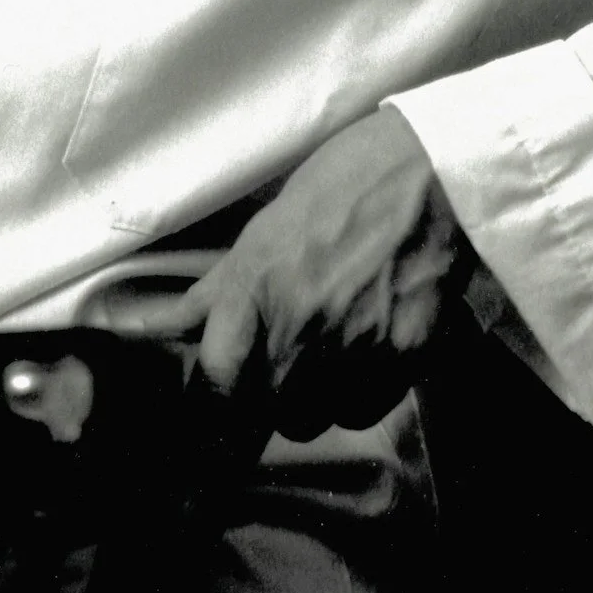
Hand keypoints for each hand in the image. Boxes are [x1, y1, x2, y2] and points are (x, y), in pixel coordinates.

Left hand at [99, 108, 472, 438]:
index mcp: (256, 286)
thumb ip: (218, 289)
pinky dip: (359, 394)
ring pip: (312, 418)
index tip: (221, 403)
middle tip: (289, 352)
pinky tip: (367, 350)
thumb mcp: (267, 226)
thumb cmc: (343, 185)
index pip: (216, 381)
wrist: (431, 173)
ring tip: (331, 347)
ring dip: (312, 397)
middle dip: (267, 394)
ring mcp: (352, 349)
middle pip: (265, 410)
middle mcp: (298, 326)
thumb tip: (162, 325)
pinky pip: (362, 412)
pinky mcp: (403, 361)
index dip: (213, 402)